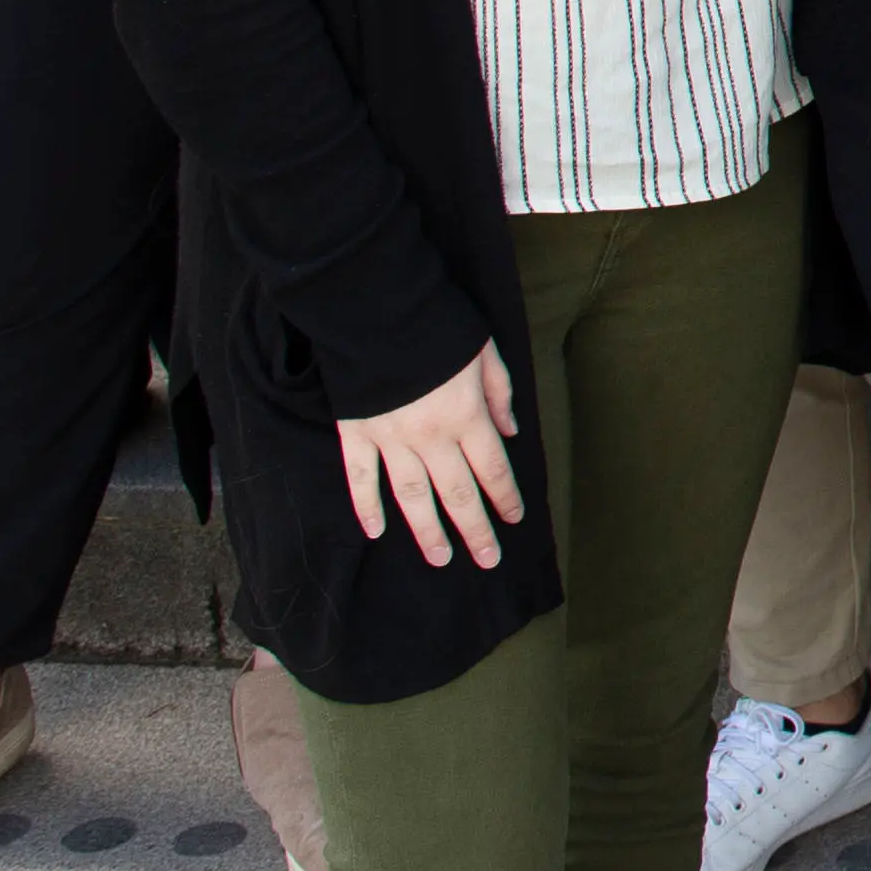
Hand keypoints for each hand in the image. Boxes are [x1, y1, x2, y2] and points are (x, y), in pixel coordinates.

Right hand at [336, 343, 525, 568]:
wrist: (378, 310)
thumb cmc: (438, 326)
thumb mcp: (485, 352)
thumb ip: (500, 395)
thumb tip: (511, 432)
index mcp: (466, 417)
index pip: (492, 469)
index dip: (505, 497)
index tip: (514, 519)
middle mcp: (431, 438)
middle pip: (457, 494)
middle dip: (475, 530)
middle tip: (488, 560)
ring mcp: (390, 440)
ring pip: (412, 497)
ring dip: (427, 531)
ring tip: (441, 558)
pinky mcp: (356, 434)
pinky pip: (360, 479)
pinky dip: (365, 507)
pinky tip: (374, 532)